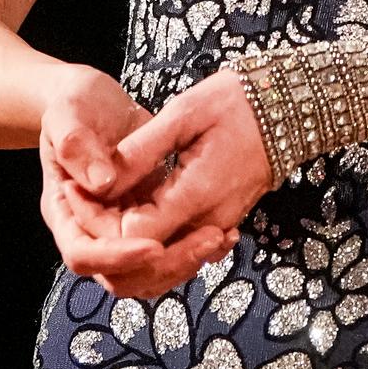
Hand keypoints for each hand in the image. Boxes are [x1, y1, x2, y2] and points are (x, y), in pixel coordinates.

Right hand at [36, 66, 214, 302]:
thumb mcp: (69, 113)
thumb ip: (76, 145)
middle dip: (165, 265)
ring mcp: (121, 232)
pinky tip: (225, 232)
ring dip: (186, 262)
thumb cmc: (75, 105)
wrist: (95, 101)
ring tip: (221, 235)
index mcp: (64, 212)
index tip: (153, 245)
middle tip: (207, 239)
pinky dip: (196, 249)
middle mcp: (91, 231)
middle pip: (122, 277)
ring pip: (151, 274)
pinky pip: (171, 253)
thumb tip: (101, 184)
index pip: (83, 254)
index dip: (116, 257)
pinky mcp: (149, 224)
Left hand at [101, 69, 277, 285]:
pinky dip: (148, 245)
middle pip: (145, 263)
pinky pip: (179, 252)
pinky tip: (127, 214)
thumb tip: (100, 180)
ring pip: (162, 266)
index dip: (96, 221)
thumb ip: (141, 151)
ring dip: (124, 248)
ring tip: (98, 207)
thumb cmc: (239, 102)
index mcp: (196, 195)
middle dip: (104, 240)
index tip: (74, 187)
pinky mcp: (221, 223)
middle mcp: (208, 222)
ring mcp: (217, 226)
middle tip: (80, 201)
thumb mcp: (184, 114)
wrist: (293, 108)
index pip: (132, 236)